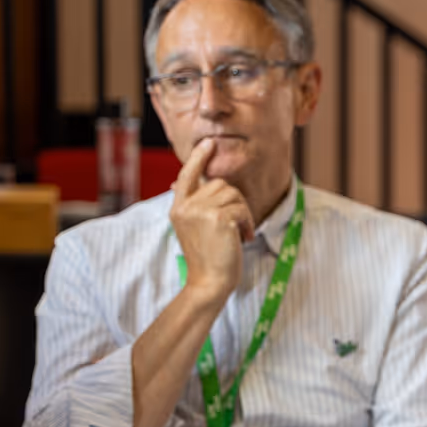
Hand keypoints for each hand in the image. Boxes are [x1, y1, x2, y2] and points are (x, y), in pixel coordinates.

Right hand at [169, 138, 254, 305]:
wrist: (209, 283)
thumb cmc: (207, 259)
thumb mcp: (195, 229)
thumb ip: (199, 207)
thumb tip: (211, 186)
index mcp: (178, 208)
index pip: (186, 176)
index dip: (198, 158)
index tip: (208, 144)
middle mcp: (186, 206)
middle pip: (220, 184)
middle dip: (236, 202)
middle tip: (239, 225)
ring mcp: (200, 211)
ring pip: (233, 194)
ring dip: (244, 213)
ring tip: (240, 233)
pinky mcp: (218, 218)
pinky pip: (242, 208)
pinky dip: (248, 223)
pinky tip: (244, 238)